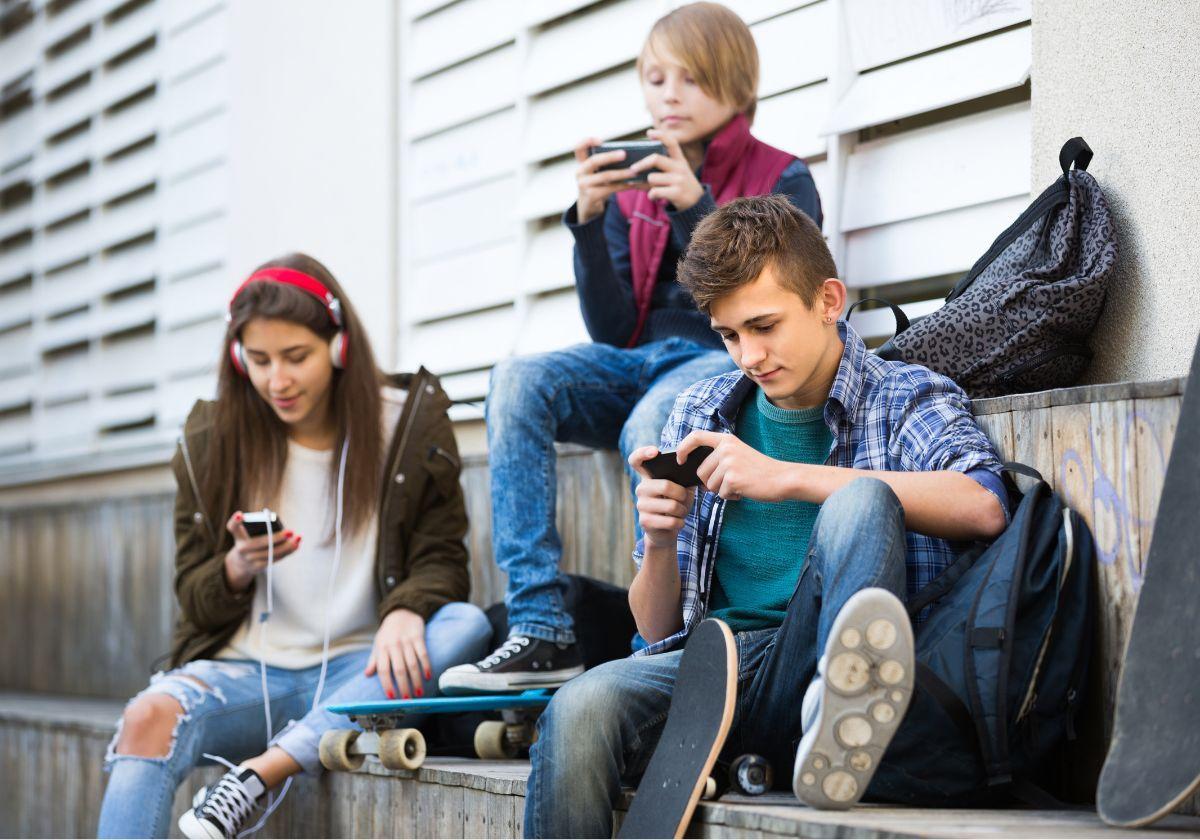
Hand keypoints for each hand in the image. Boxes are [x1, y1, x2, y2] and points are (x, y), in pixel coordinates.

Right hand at [223, 511, 300, 591]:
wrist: (241, 563)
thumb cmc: (250, 542)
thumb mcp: (249, 534)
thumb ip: (260, 528)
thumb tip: (283, 531)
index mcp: (238, 536)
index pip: (233, 527)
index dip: (236, 520)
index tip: (240, 514)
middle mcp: (241, 548)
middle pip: (259, 543)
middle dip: (276, 538)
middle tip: (290, 532)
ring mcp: (249, 559)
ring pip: (270, 553)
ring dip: (287, 546)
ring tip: (297, 539)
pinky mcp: (258, 567)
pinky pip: (275, 559)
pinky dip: (287, 552)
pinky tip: (295, 546)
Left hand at [365, 608, 431, 699]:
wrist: (401, 612)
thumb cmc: (388, 632)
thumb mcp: (378, 644)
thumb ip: (374, 660)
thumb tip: (367, 675)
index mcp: (382, 649)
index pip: (384, 670)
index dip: (387, 684)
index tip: (392, 697)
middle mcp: (394, 646)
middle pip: (399, 669)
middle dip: (404, 686)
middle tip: (408, 700)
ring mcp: (406, 641)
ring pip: (412, 664)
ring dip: (416, 680)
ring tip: (419, 693)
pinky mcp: (418, 637)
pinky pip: (423, 653)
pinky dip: (426, 666)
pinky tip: (428, 677)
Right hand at [574, 136, 636, 223]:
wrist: (588, 206)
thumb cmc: (597, 184)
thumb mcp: (596, 173)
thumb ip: (605, 164)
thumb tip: (627, 156)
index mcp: (582, 164)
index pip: (579, 149)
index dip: (586, 142)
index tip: (600, 140)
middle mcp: (580, 173)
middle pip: (594, 161)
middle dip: (609, 157)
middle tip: (624, 154)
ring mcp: (584, 185)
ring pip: (605, 176)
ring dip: (621, 173)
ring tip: (634, 171)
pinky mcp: (591, 196)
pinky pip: (610, 188)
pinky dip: (623, 185)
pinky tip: (633, 183)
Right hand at [629, 446, 694, 550]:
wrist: (666, 531)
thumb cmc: (675, 504)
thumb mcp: (681, 489)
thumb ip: (685, 479)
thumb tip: (698, 471)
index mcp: (648, 477)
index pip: (636, 460)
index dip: (643, 452)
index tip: (656, 451)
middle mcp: (641, 489)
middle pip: (665, 485)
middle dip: (682, 494)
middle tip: (684, 499)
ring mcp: (641, 505)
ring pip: (671, 505)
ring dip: (682, 510)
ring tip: (680, 512)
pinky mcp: (644, 521)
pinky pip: (670, 521)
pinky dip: (680, 522)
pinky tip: (678, 522)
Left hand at [630, 129, 703, 210]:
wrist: (696, 203)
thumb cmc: (679, 185)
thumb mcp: (676, 172)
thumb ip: (660, 167)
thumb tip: (635, 168)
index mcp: (679, 159)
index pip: (671, 142)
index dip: (660, 135)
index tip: (649, 132)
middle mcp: (680, 167)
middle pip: (655, 159)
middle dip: (641, 164)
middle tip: (632, 168)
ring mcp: (679, 180)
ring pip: (652, 178)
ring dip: (647, 184)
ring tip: (651, 189)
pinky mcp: (677, 193)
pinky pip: (654, 192)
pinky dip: (651, 196)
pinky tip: (654, 197)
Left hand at [677, 430, 795, 501]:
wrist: (782, 478)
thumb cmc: (759, 471)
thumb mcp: (738, 455)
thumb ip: (719, 459)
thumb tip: (699, 476)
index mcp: (726, 440)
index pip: (696, 436)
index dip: (683, 447)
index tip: (680, 459)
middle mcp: (726, 449)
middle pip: (701, 472)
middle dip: (712, 482)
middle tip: (732, 482)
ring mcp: (729, 463)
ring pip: (710, 485)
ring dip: (723, 490)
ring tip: (741, 484)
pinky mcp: (732, 478)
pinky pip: (721, 494)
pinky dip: (731, 497)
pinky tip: (744, 490)